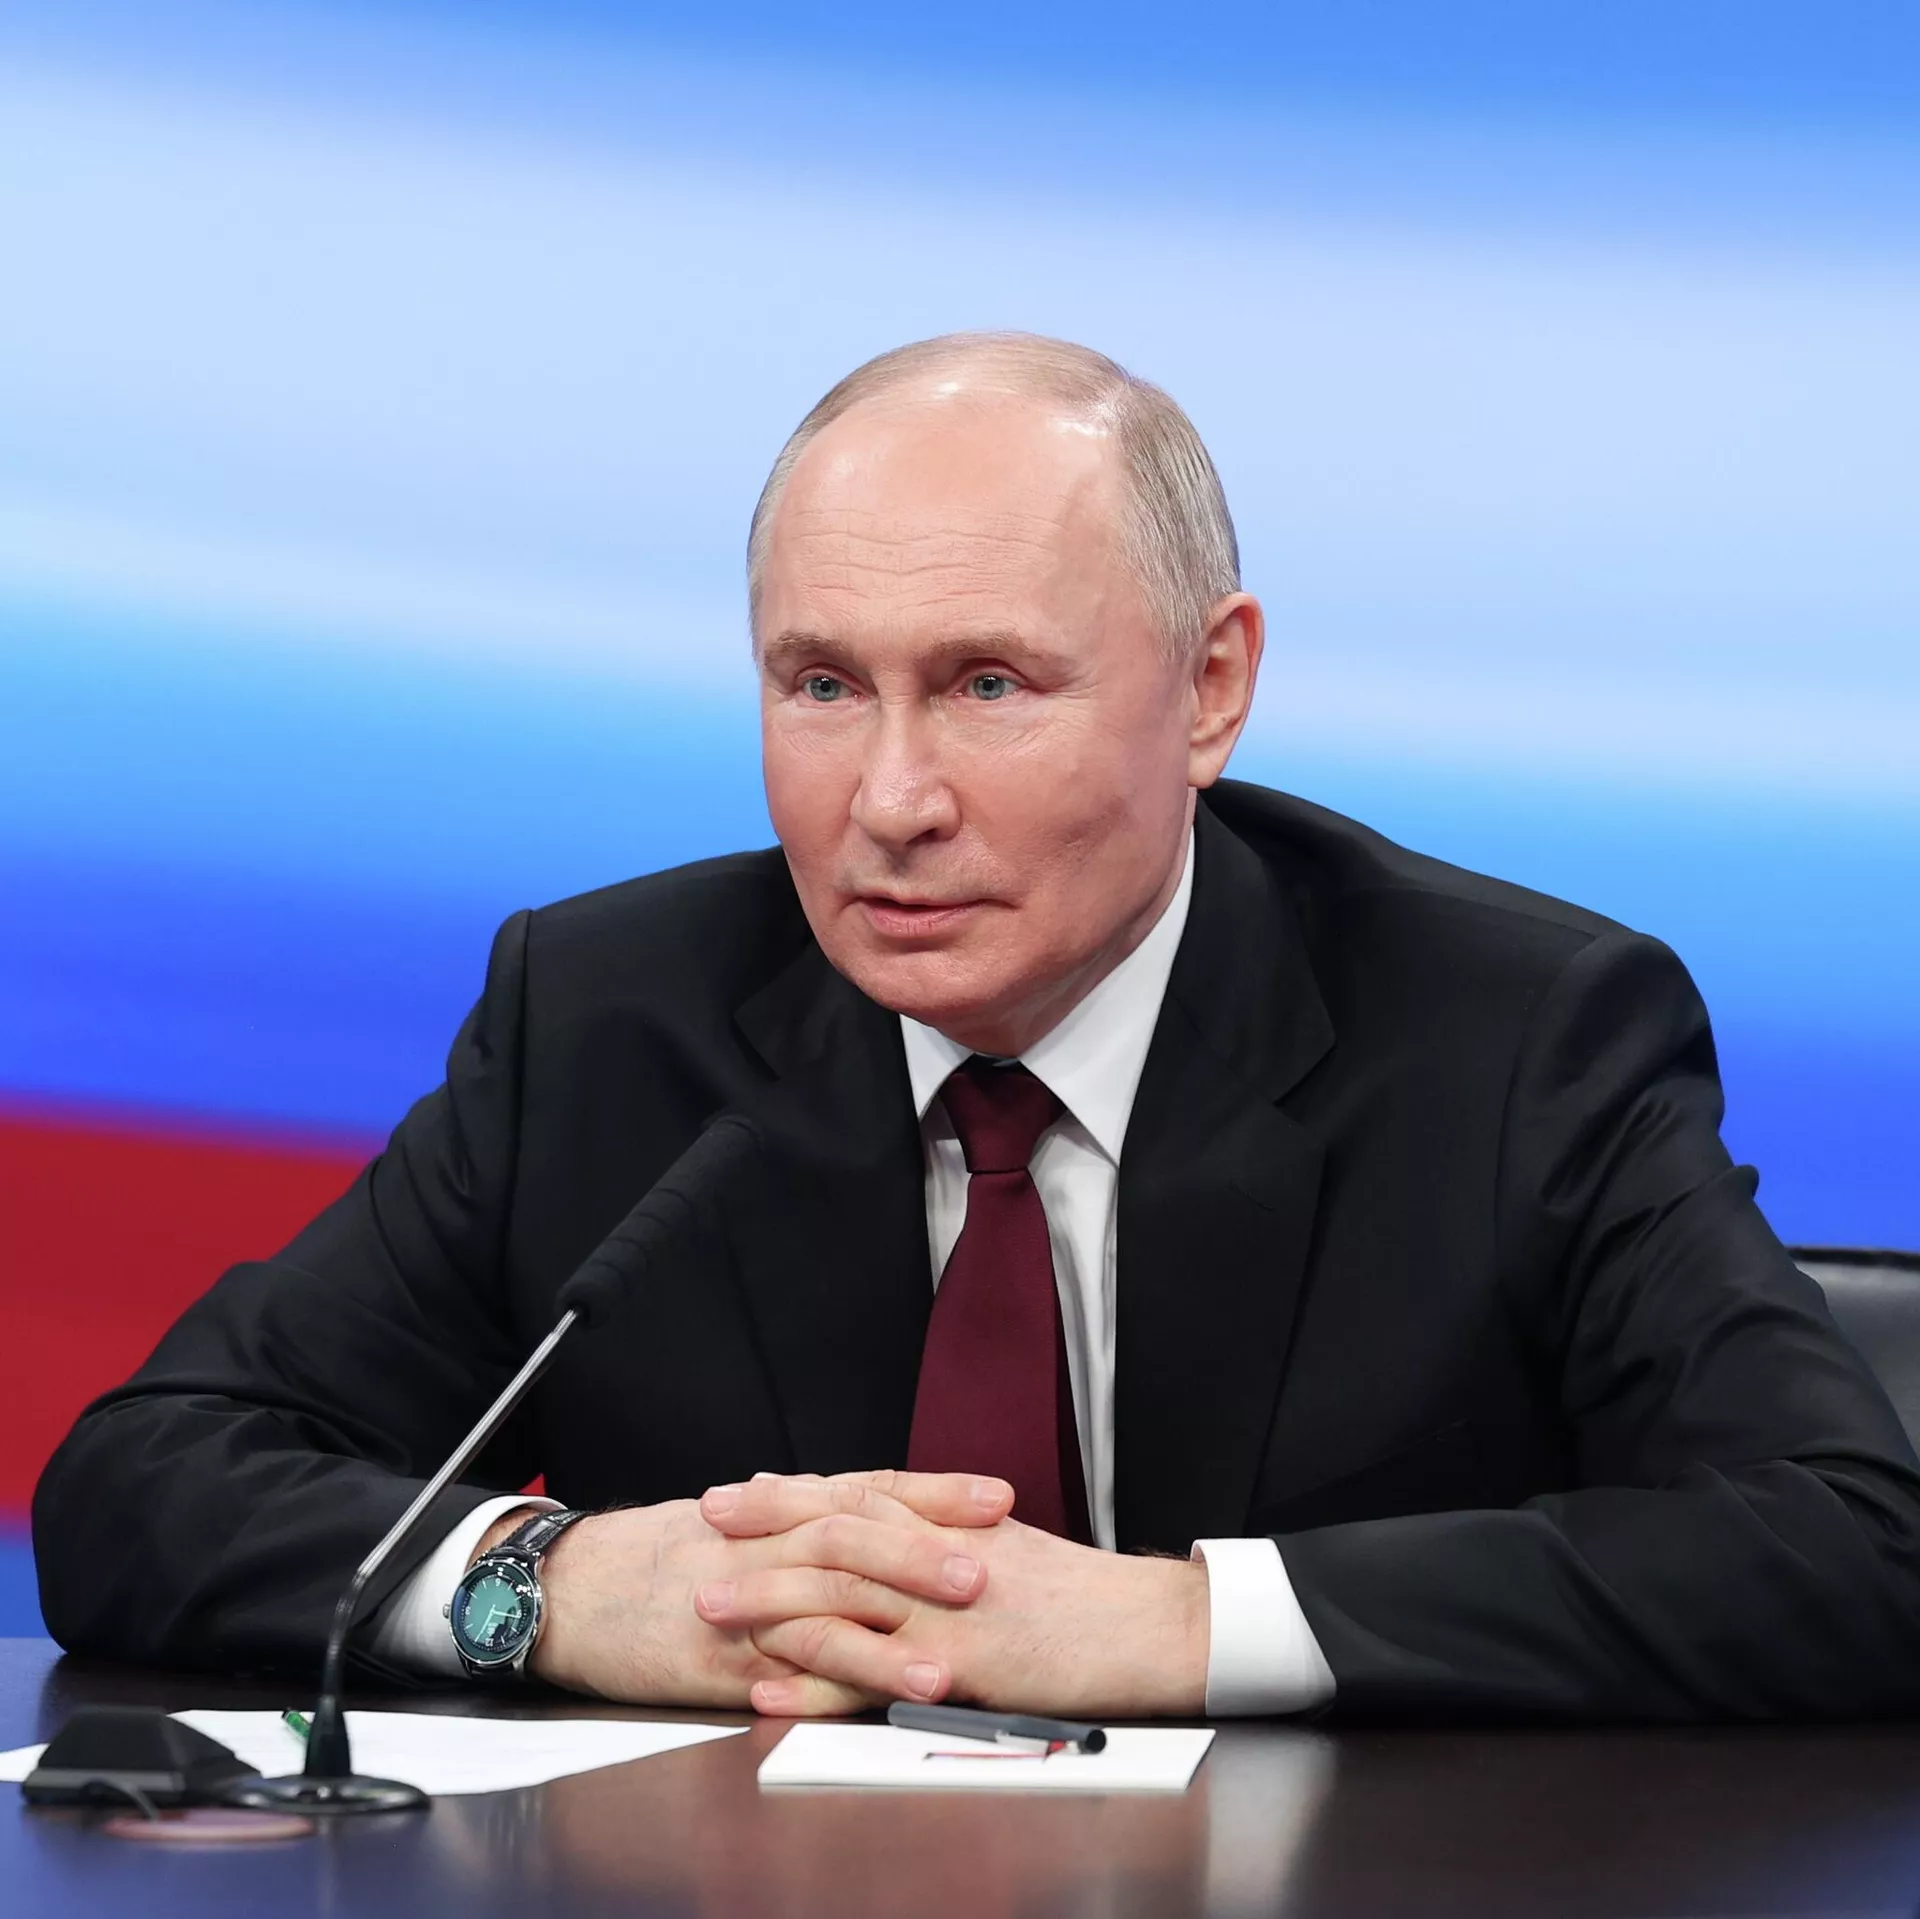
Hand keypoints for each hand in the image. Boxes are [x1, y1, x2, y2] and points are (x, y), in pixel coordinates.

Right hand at [507, 1476, 1011, 1712]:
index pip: (869, 1488)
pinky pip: (780, 1669)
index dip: (934, 1493)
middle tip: (989, 1569)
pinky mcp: (718, 1658)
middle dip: (925, 1556)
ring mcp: (743, 1602)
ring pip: (823, 1607)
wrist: (565, 1587)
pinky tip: (868, 1702)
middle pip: (855, 1539)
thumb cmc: (650, 1557)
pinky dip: (826, 1684)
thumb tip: (865, 1504)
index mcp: (777, 1510)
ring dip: (891, 1637)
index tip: (996, 1497)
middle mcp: (766, 1545)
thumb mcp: (730, 1520)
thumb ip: (797, 1515)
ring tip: (949, 1663)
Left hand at [694, 1472, 1209, 1717]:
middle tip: (703, 1526)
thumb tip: (895, 1534)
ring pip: (842, 1595)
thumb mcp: (1008, 1548)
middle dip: (763, 1529)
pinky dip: (814, 1685)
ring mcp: (946, 1611)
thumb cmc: (1081, 1595)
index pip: (858, 1493)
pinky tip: (769, 1691)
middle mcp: (941, 1556)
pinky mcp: (958, 1667)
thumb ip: (947, 1538)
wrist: (1144, 1626)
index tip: (741, 1489)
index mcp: (952, 1523)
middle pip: (836, 1530)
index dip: (794, 1491)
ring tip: (708, 1605)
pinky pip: (871, 1676)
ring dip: (768, 1600)